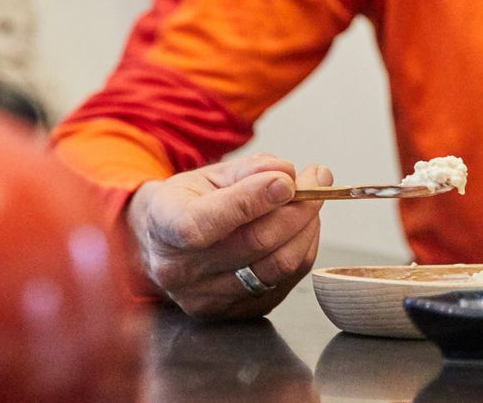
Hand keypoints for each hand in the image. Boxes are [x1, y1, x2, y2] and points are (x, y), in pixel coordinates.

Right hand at [126, 153, 331, 318]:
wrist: (165, 247)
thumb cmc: (190, 204)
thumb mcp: (207, 175)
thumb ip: (249, 170)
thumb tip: (288, 175)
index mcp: (164, 226)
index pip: (204, 223)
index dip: (250, 201)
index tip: (286, 181)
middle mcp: (180, 271)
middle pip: (255, 244)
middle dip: (298, 208)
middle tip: (318, 178)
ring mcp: (207, 299)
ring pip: (278, 266)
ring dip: (307, 228)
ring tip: (311, 201)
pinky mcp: (236, 313)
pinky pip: (286, 281)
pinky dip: (303, 249)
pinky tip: (300, 228)